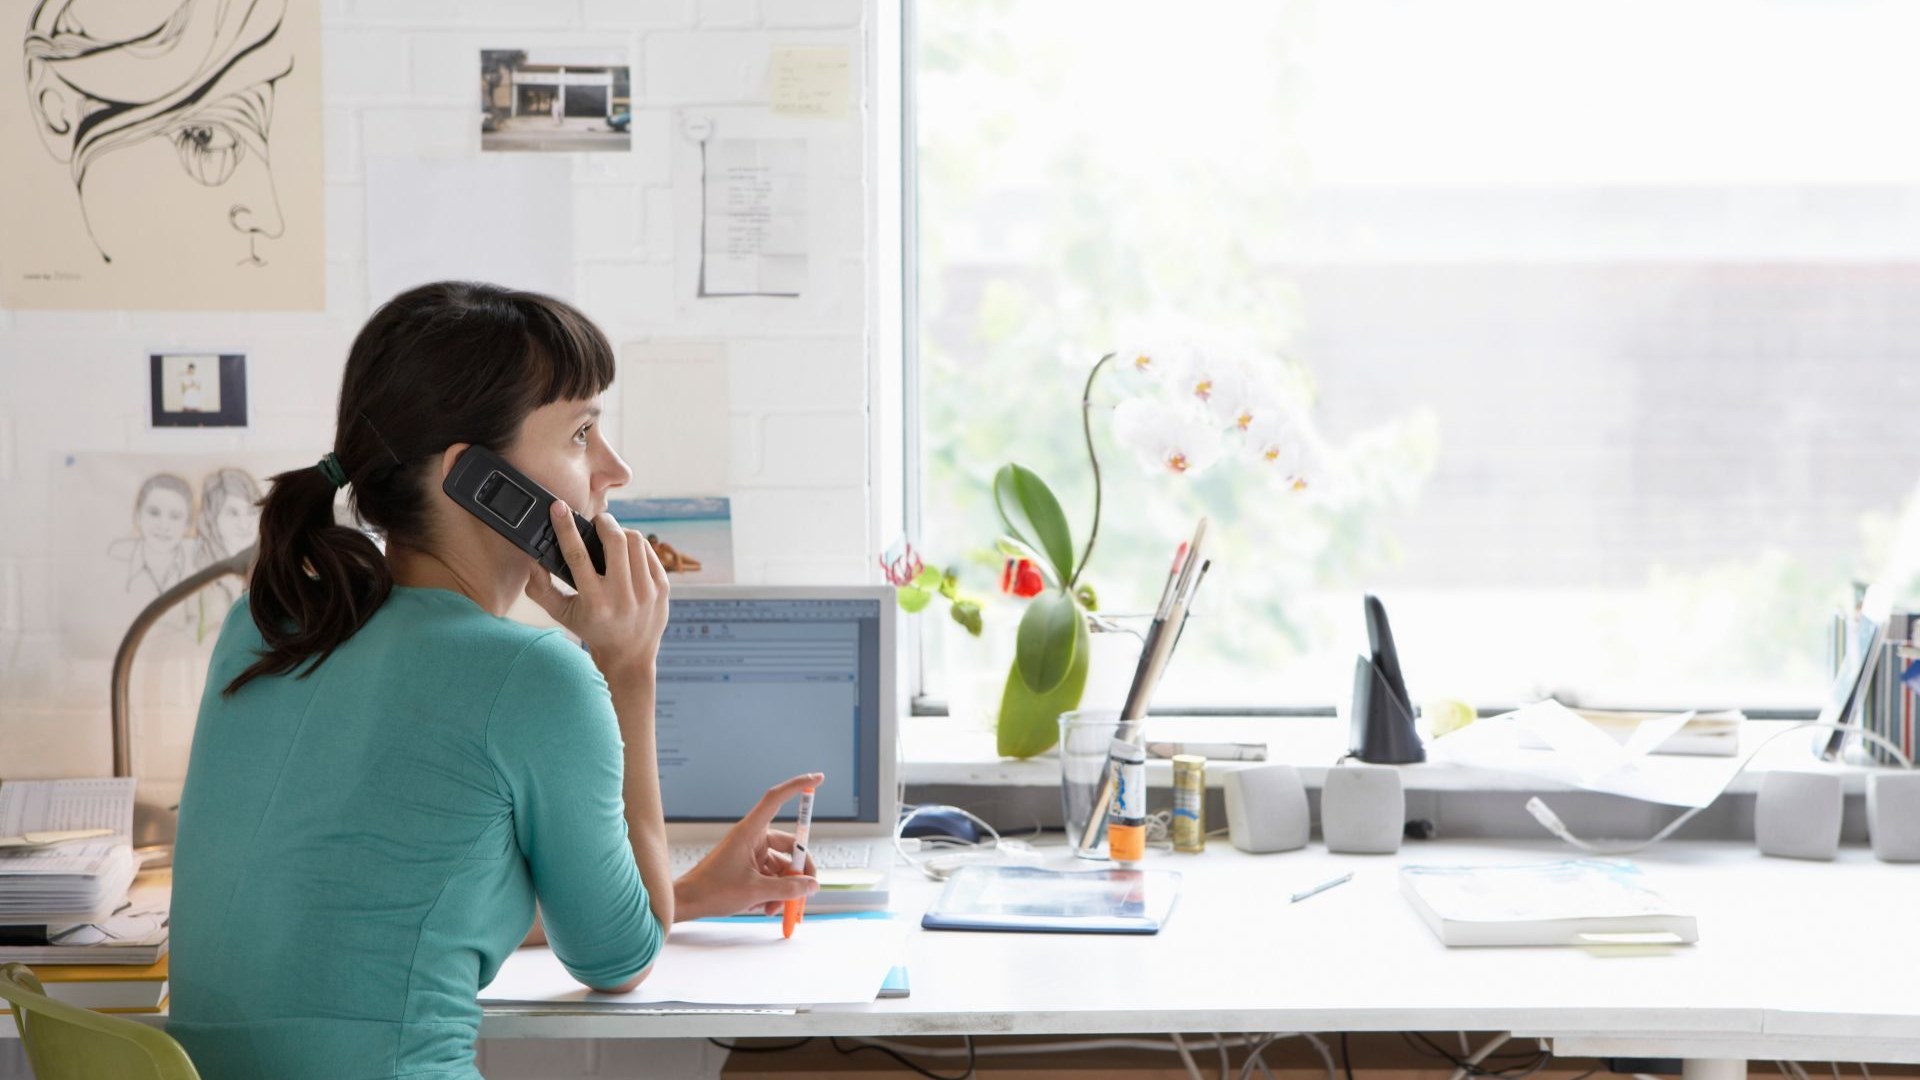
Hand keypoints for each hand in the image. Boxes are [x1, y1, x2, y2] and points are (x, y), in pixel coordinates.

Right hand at [523, 500, 667, 678]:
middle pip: (614, 540)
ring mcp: (647, 591)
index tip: (559, 508)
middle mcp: (623, 596)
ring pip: (635, 540)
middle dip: (603, 522)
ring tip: (611, 538)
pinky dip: (635, 545)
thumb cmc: (592, 629)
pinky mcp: (663, 587)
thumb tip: (532, 560)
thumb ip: (541, 589)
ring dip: (620, 531)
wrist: (630, 655)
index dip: (566, 528)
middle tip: (595, 522)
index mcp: (595, 602)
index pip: (578, 556)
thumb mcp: (562, 614)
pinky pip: (649, 551)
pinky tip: (627, 552)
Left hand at [674, 773, 823, 920]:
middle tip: (808, 889)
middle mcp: (752, 838)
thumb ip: (787, 888)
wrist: (688, 903)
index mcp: (750, 831)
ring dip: (784, 888)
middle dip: (799, 869)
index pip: (776, 799)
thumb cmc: (712, 890)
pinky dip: (773, 891)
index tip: (818, 778)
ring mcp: (751, 853)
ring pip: (781, 866)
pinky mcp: (749, 867)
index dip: (797, 786)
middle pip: (789, 845)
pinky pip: (771, 876)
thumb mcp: (755, 891)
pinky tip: (767, 907)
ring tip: (776, 908)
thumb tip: (812, 886)